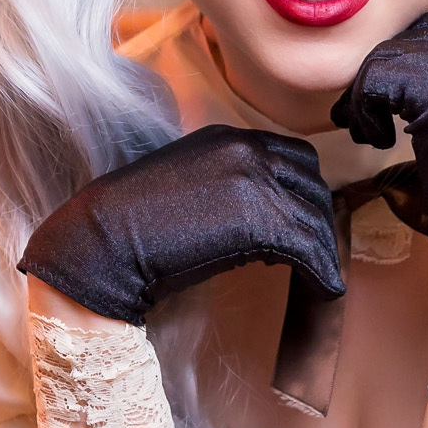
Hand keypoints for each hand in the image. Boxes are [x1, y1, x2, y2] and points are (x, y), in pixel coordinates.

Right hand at [19, 124, 344, 324]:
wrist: (102, 240)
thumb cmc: (133, 224)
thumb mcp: (184, 186)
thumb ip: (222, 188)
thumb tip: (250, 219)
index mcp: (227, 138)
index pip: (293, 157)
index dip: (305, 193)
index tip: (305, 223)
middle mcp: (246, 149)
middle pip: (311, 183)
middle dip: (320, 219)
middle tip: (319, 253)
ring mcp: (255, 180)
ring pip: (315, 217)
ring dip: (324, 251)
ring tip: (322, 279)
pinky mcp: (260, 218)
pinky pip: (309, 246)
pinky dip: (323, 272)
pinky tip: (324, 290)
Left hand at [331, 10, 427, 298]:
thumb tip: (383, 46)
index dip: (403, 65)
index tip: (392, 103)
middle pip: (404, 38)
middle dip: (378, 79)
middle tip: (366, 120)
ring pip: (381, 58)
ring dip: (364, 99)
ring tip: (372, 134)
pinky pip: (371, 83)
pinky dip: (363, 113)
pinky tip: (380, 142)